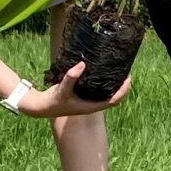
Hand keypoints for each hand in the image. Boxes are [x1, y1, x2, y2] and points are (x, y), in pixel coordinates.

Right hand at [17, 64, 131, 115]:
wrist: (42, 107)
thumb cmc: (53, 100)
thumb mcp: (62, 88)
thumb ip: (71, 77)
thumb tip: (83, 64)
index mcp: (91, 107)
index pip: (114, 101)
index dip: (123, 90)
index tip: (128, 78)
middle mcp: (92, 105)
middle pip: (114, 98)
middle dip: (122, 87)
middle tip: (126, 72)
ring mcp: (88, 101)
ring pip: (107, 94)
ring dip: (115, 85)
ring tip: (119, 71)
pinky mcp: (83, 97)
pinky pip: (99, 91)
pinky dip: (105, 83)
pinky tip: (103, 73)